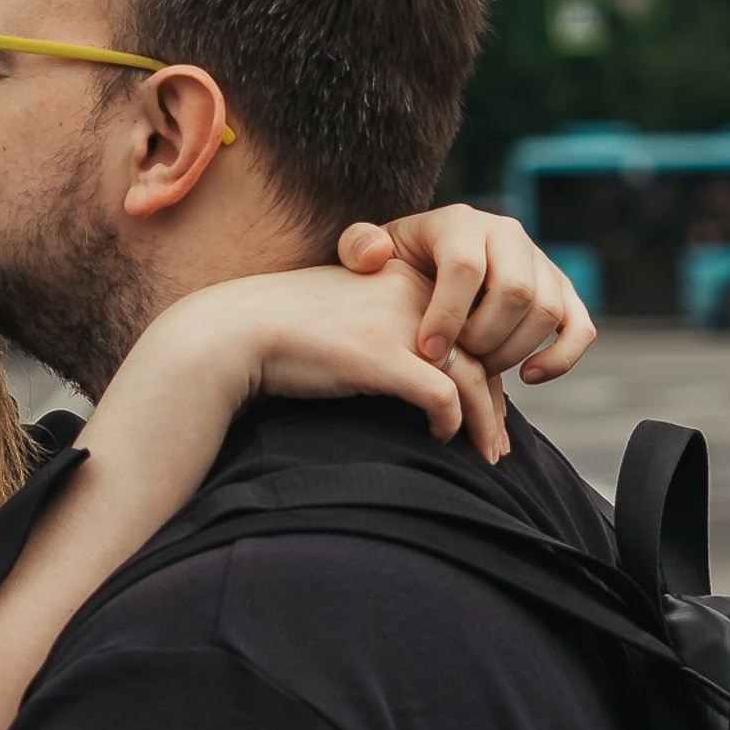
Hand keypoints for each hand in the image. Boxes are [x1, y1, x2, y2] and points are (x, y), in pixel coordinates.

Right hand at [148, 257, 502, 456]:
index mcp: (405, 274)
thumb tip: (425, 369)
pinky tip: (439, 440)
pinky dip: (450, 424)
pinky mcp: (381, 357)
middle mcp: (410, 291)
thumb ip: (389, 326)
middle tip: (496, 444)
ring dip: (484, 421)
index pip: (469, 323)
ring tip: (485, 455)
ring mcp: (397, 324)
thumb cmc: (285, 331)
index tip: (486, 408)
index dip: (484, 369)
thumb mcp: (350, 313)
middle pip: (480, 349)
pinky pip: (443, 396)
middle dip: (493, 402)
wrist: (234, 330)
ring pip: (472, 376)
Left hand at [350, 205, 593, 384]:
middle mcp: (507, 234)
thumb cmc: (396, 267)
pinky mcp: (562, 292)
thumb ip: (358, 246)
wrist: (429, 268)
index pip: (466, 265)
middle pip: (515, 290)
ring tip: (479, 371)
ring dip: (513, 350)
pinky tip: (527, 378)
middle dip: (483, 337)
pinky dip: (561, 357)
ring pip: (546, 310)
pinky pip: (579, 326)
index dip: (448, 313)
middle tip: (455, 363)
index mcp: (459, 223)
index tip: (428, 353)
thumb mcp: (368, 251)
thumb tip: (374, 254)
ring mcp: (540, 262)